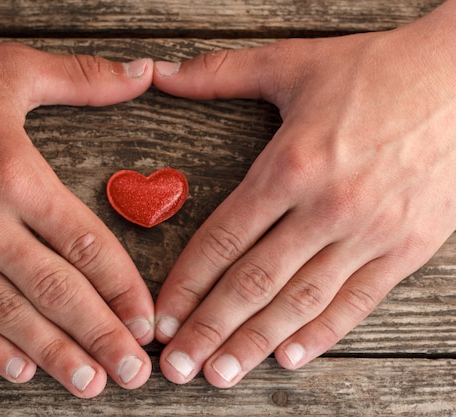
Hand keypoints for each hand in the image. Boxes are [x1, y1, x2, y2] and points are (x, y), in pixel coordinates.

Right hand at [0, 1, 153, 397]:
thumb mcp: (13, 68)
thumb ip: (85, 78)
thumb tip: (144, 73)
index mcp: (12, 172)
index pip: (82, 242)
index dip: (121, 286)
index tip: (146, 319)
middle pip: (53, 289)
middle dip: (99, 335)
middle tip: (134, 371)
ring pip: (6, 312)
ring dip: (53, 353)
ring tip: (90, 384)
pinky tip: (17, 369)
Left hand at [152, 1, 455, 386]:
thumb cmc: (377, 70)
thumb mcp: (293, 63)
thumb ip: (219, 75)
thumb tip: (162, 74)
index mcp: (291, 166)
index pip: (224, 239)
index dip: (188, 284)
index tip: (163, 317)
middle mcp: (327, 207)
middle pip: (255, 282)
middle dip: (210, 329)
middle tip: (177, 365)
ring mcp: (370, 233)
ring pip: (301, 302)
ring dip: (256, 343)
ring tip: (221, 375)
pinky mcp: (408, 247)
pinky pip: (358, 301)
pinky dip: (323, 333)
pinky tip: (289, 357)